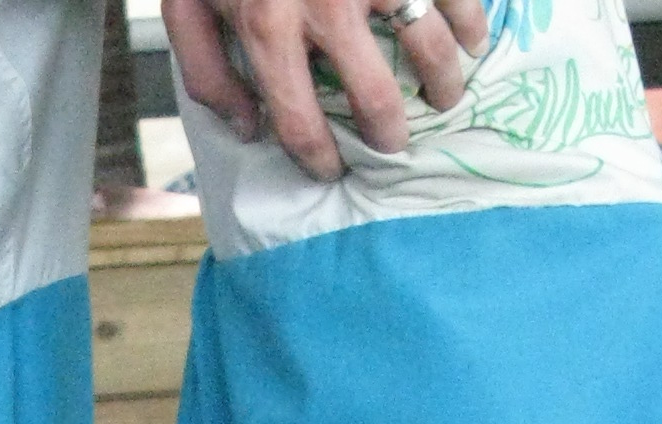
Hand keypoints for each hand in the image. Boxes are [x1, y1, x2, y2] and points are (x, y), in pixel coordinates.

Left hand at [161, 0, 486, 176]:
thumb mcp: (189, 4)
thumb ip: (207, 73)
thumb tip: (247, 131)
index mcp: (268, 27)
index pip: (299, 123)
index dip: (317, 159)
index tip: (331, 169)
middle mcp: (326, 4)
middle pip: (375, 99)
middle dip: (388, 136)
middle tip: (393, 144)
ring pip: (427, 46)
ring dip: (442, 83)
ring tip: (442, 96)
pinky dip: (471, 24)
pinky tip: (471, 41)